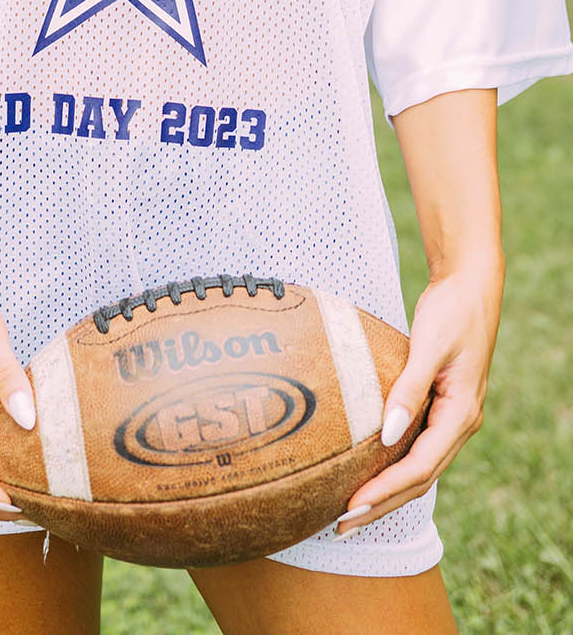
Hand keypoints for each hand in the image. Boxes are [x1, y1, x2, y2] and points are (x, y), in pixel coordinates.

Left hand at [334, 266, 504, 535]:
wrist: (470, 287)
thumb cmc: (451, 312)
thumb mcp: (428, 346)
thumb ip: (408, 390)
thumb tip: (386, 435)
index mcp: (461, 414)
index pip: (421, 467)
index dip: (386, 490)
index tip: (352, 505)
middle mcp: (459, 423)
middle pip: (420, 479)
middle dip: (382, 503)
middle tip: (341, 523)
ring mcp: (450, 418)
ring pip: (418, 468)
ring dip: (386, 491)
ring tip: (349, 508)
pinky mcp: (438, 407)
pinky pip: (415, 447)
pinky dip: (392, 465)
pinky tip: (367, 470)